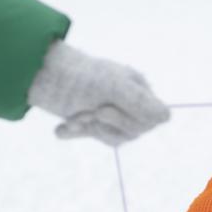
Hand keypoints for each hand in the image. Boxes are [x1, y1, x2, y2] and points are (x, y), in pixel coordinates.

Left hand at [27, 40, 170, 145]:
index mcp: (140, 88)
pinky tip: (60, 130)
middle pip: (135, 131)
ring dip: (90, 128)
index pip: (155, 117)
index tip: (108, 109)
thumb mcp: (113, 85)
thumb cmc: (83, 75)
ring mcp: (111, 115)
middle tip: (90, 111)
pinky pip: (92, 137)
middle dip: (107, 123)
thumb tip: (167, 118)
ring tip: (75, 116)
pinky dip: (75, 132)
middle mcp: (129, 102)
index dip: (134, 119)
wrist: (43, 72)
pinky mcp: (91, 124)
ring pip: (114, 139)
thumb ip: (140, 102)